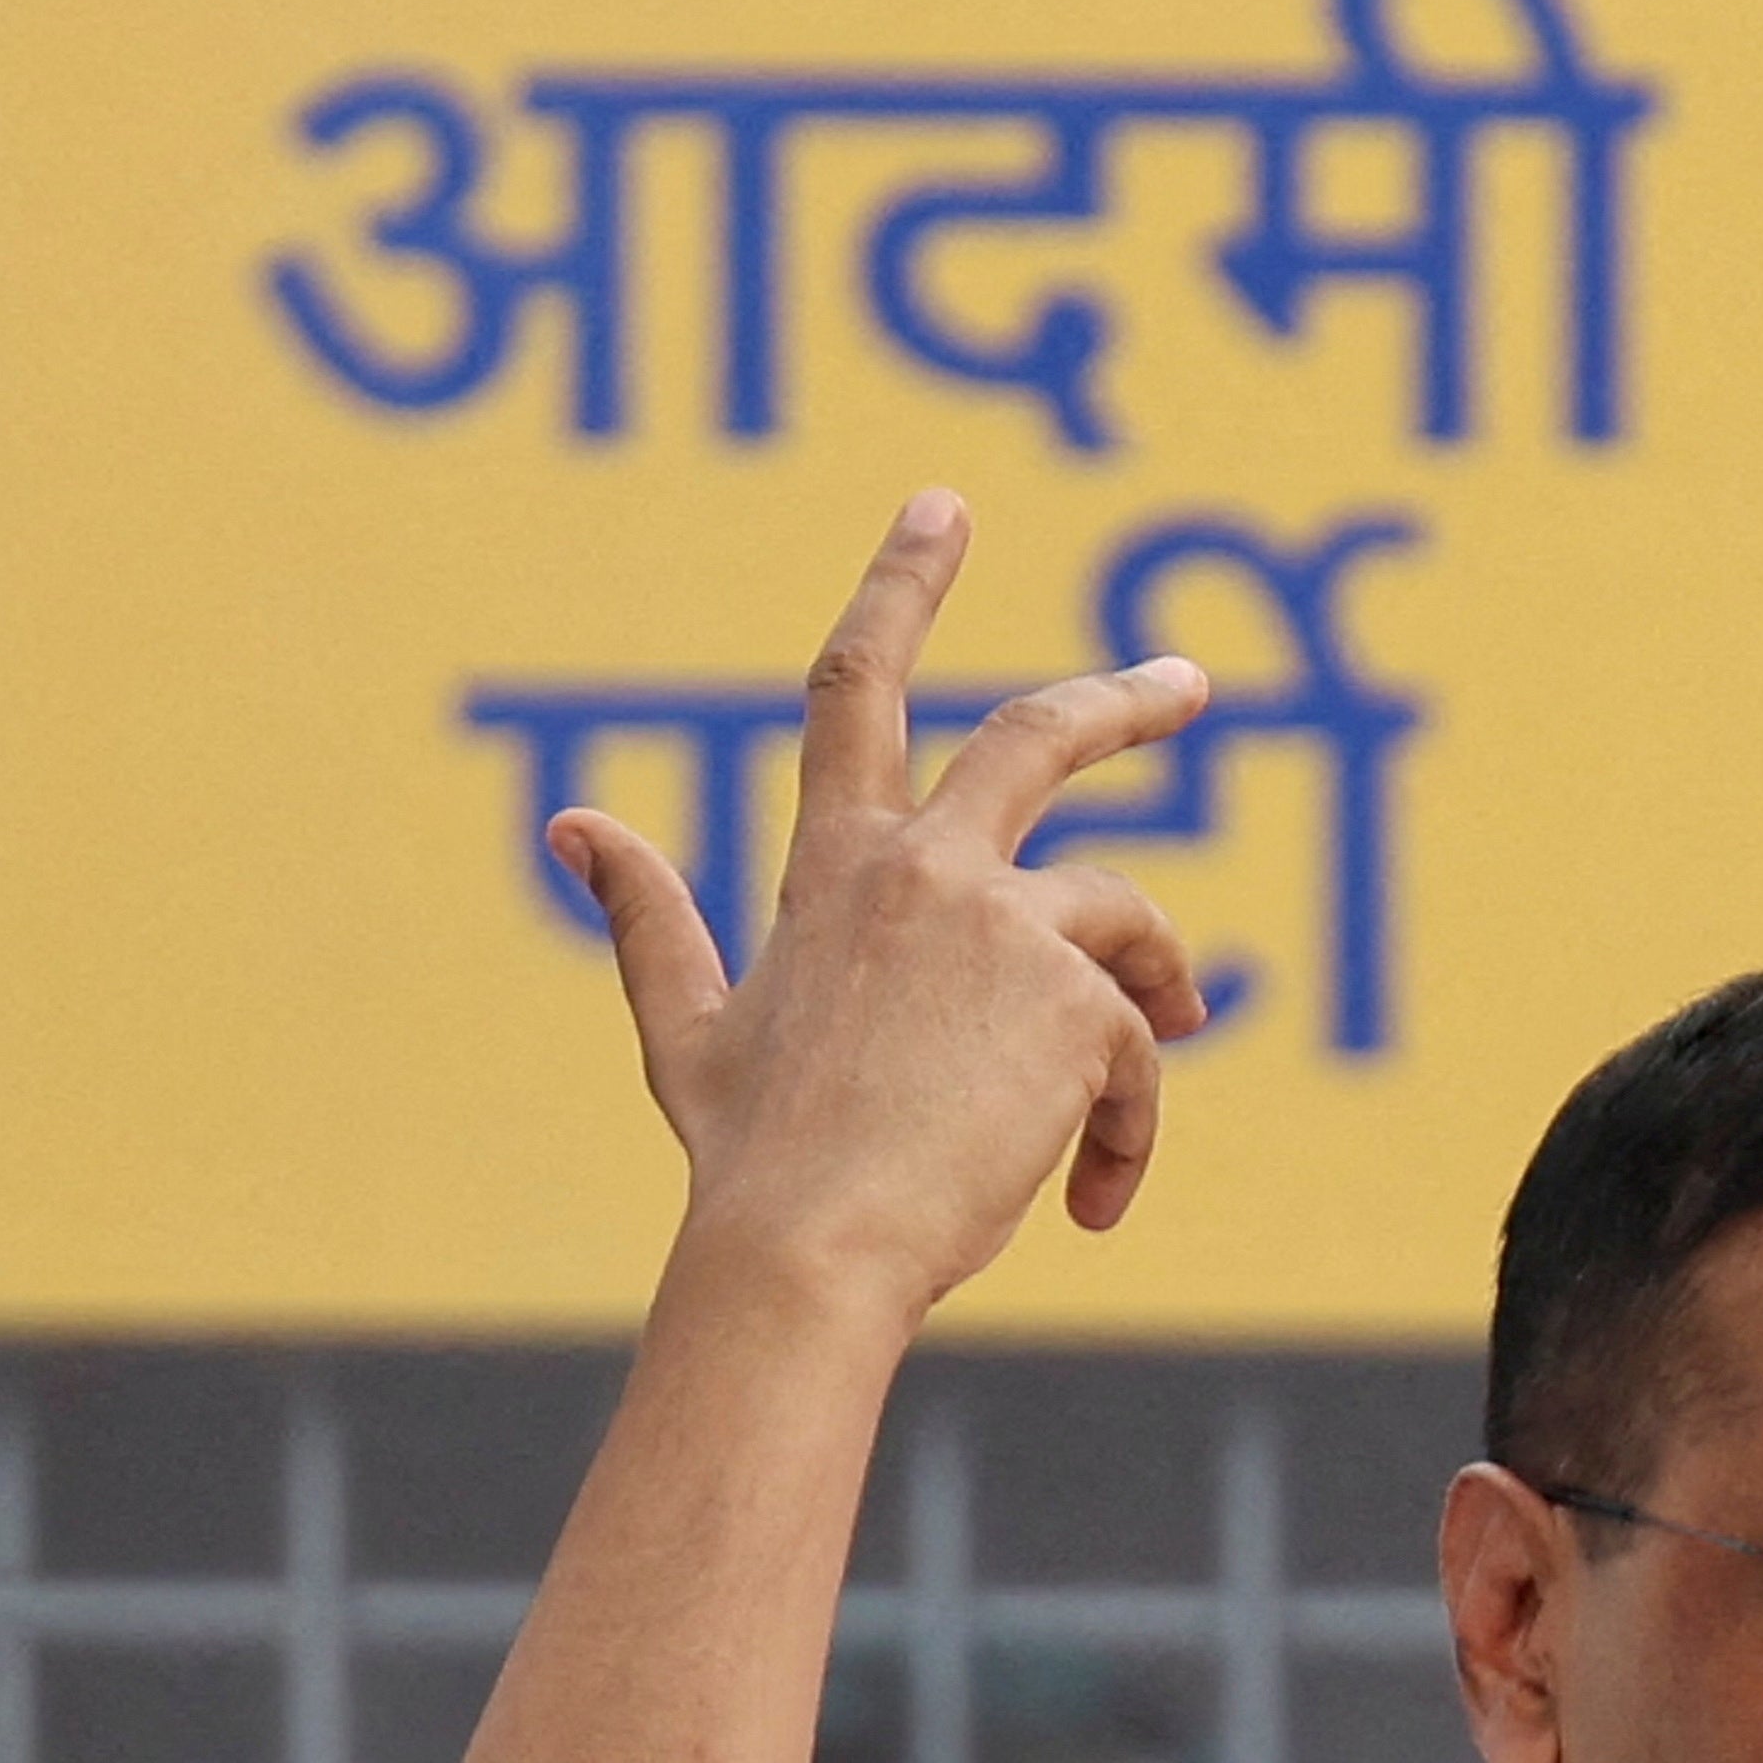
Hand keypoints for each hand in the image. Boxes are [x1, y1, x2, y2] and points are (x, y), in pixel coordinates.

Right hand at [545, 488, 1215, 1316]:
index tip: (944, 505)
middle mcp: (923, 870)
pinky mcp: (1079, 1000)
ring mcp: (1006, 929)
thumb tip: (573, 825)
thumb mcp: (688, 1030)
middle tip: (1189, 682)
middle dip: (1127, 700)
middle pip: (1039, 738)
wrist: (806, 1257)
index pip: (855, 686)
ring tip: (1154, 1061)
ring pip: (1126, 919)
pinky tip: (1095, 1196)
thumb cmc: (747, 1162)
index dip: (901, 583)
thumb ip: (649, 919)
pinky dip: (1131, 1122)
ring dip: (1155, 991)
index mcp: (832, 868)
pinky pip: (1143, 1048)